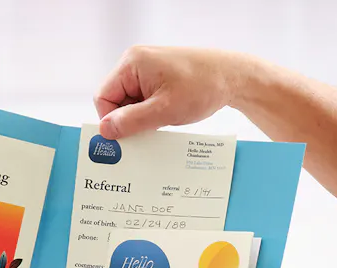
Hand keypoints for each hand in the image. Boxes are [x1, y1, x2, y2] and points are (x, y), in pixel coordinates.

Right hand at [95, 46, 245, 139]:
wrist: (234, 76)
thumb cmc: (203, 86)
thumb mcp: (164, 110)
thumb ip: (131, 121)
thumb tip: (105, 131)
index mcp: (131, 63)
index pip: (103, 98)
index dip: (111, 120)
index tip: (128, 135)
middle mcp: (135, 63)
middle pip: (114, 101)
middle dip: (129, 119)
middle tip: (149, 130)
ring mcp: (147, 69)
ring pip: (129, 103)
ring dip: (142, 117)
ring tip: (163, 119)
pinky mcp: (157, 77)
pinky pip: (142, 100)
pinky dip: (151, 112)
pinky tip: (167, 115)